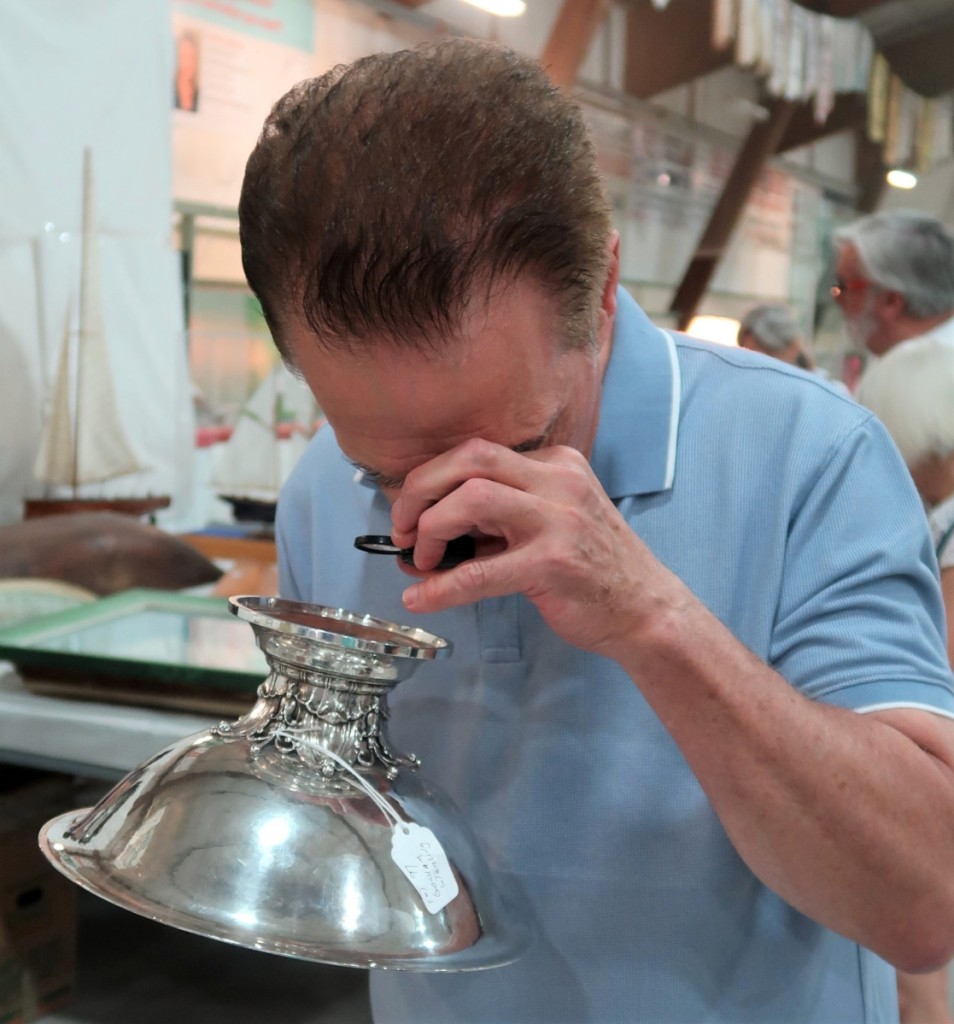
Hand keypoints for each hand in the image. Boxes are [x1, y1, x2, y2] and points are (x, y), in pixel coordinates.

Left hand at [390, 438, 675, 658]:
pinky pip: (480, 571)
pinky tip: (420, 599)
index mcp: (555, 465)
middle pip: (469, 459)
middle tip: (401, 528)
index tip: (410, 512)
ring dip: (430, 528)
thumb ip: (495, 521)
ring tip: (420, 559)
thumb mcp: (549, 524)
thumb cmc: (592, 568)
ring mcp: (558, 519)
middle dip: (420, 489)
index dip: (430, 479)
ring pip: (471, 498)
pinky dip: (441, 586)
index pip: (477, 453)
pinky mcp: (552, 563)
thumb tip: (422, 535)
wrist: (646, 610)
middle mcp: (557, 480)